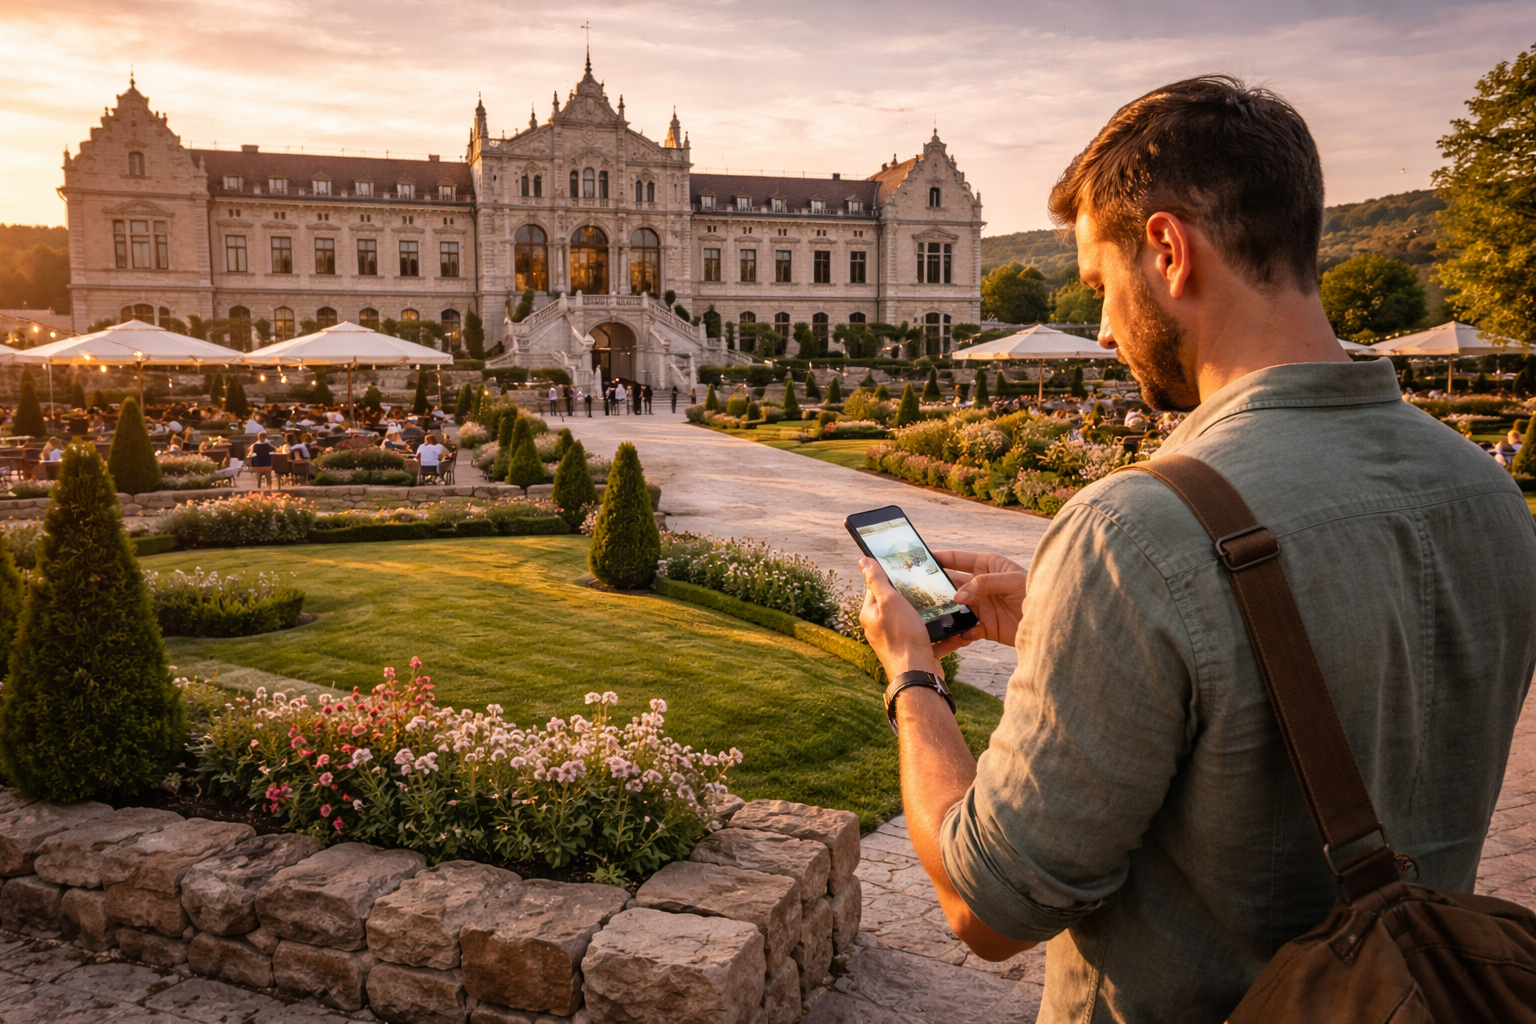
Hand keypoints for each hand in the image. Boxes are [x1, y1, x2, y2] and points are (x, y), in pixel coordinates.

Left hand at [858, 558, 943, 677]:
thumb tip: (863, 561)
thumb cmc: (902, 638)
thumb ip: (877, 580)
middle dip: (916, 595)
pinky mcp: (916, 652)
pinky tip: (956, 629)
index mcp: (872, 614)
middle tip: (930, 584)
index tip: (907, 568)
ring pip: (918, 621)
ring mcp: (899, 641)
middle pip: (899, 604)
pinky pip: (932, 639)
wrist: (918, 674)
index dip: (892, 577)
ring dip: (933, 615)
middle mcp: (882, 628)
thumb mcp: (889, 601)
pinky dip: (944, 634)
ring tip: (947, 603)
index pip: (877, 588)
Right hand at [930, 551, 1027, 653]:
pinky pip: (966, 628)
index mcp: (987, 566)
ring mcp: (981, 606)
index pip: (958, 559)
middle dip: (937, 587)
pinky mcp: (985, 626)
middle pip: (952, 584)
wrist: (1050, 623)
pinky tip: (962, 633)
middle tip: (920, 591)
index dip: (939, 558)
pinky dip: (961, 632)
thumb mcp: (1012, 581)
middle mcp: (981, 585)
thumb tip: (959, 595)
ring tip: (935, 615)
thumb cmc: (1037, 592)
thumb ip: (985, 584)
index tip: (920, 559)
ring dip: (946, 611)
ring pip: (956, 607)